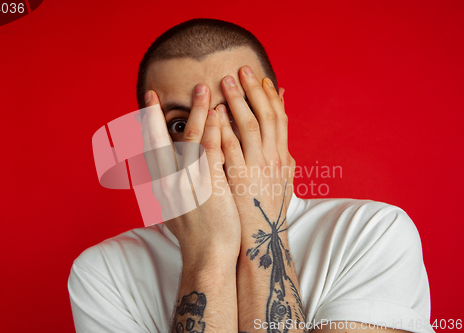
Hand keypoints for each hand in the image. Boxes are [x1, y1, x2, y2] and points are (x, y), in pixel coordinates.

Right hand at [142, 85, 240, 264]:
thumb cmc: (194, 236)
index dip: (144, 130)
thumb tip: (160, 181)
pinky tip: (217, 113)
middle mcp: (167, 183)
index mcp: (159, 189)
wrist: (207, 257)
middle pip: (158, 142)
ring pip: (189, 139)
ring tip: (202, 89)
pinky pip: (209, 151)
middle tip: (151, 93)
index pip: (147, 153)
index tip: (142, 112)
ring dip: (195, 111)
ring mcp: (187, 183)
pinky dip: (212, 129)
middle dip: (154, 116)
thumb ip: (166, 192)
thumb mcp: (172, 212)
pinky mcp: (208, 186)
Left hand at [217, 65, 294, 241]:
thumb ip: (282, 156)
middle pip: (267, 117)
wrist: (261, 240)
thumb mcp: (282, 181)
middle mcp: (273, 160)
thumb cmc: (267, 209)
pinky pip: (231, 149)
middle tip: (243, 70)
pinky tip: (215, 114)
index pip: (280, 120)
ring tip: (226, 82)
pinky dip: (225, 129)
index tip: (262, 79)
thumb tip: (283, 139)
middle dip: (255, 92)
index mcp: (282, 158)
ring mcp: (257, 169)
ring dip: (239, 102)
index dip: (271, 97)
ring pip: (250, 127)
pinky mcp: (239, 180)